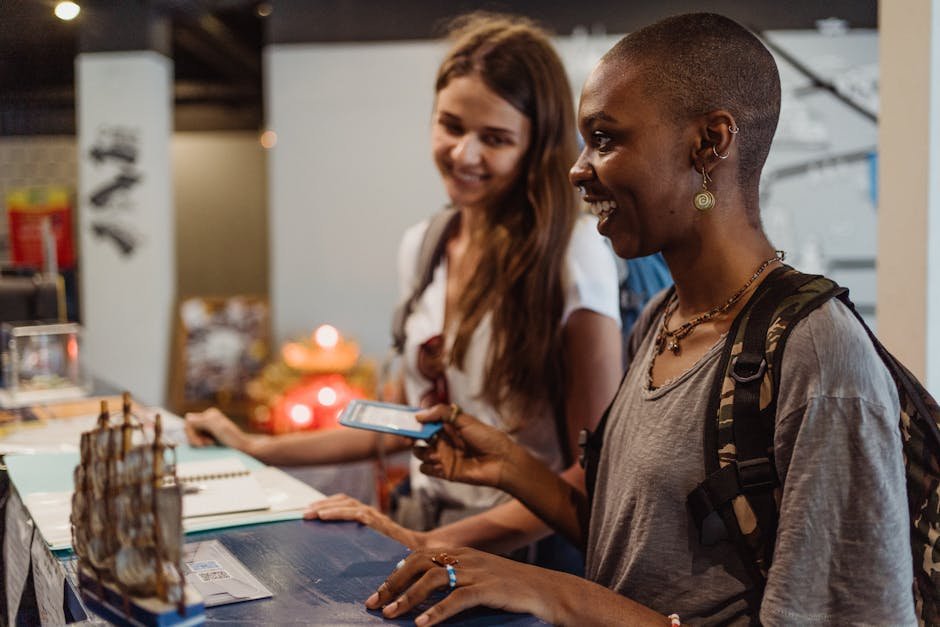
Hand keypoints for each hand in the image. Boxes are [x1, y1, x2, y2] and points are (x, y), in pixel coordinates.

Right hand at [184, 407, 249, 449]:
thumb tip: (188, 417)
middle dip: (195, 439)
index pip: (188, 421)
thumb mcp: (218, 428)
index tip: (201, 444)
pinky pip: (197, 439)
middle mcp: (208, 418)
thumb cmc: (233, 439)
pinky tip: (211, 445)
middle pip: (189, 429)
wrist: (243, 447)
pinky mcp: (209, 434)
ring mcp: (208, 426)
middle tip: (209, 445)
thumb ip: (203, 421)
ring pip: (192, 435)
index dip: (191, 434)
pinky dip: (202, 444)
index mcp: (209, 414)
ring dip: (199, 442)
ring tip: (211, 445)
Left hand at [303, 493, 423, 548]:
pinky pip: (356, 514)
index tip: (309, 511)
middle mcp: (371, 513)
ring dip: (326, 507)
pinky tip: (325, 517)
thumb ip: (358, 542)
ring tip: (311, 514)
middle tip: (304, 513)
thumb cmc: (396, 553)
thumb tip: (334, 550)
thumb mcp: (373, 546)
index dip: (327, 504)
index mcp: (368, 516)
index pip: (345, 503)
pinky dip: (338, 513)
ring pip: (348, 504)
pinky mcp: (379, 523)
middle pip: (344, 500)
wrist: (421, 554)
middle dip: (322, 504)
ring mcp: (375, 517)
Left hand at [365, 547, 554, 625]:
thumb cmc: (512, 589)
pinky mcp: (490, 588)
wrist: (549, 591)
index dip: (395, 574)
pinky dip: (436, 612)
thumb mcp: (480, 578)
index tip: (378, 593)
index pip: (418, 557)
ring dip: (407, 598)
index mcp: (461, 553)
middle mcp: (465, 557)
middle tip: (374, 605)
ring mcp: (478, 571)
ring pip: (432, 579)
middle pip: (419, 564)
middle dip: (393, 584)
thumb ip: (454, 581)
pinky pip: (457, 598)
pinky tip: (421, 624)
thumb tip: (422, 595)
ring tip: (390, 615)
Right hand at [414, 404, 516, 488]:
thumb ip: (441, 413)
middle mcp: (444, 440)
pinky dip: (427, 466)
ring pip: (420, 453)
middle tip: (410, 439)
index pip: (425, 422)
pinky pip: (425, 469)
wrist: (501, 462)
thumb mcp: (465, 420)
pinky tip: (438, 463)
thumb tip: (418, 415)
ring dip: (423, 452)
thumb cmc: (487, 438)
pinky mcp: (445, 472)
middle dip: (411, 437)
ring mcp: (444, 456)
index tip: (407, 422)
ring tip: (437, 453)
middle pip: (418, 438)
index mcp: (448, 426)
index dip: (415, 422)